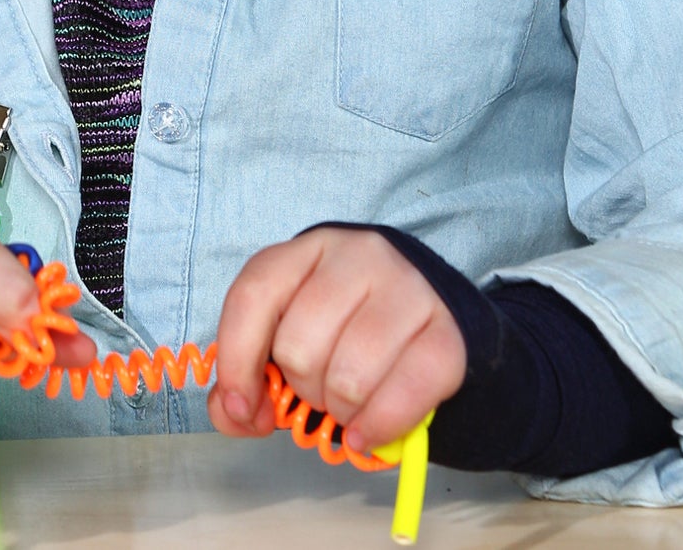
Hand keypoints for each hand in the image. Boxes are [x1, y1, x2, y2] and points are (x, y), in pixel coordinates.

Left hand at [207, 227, 466, 455]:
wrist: (427, 312)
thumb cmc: (346, 325)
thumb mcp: (290, 332)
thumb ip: (245, 376)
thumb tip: (235, 413)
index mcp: (308, 249)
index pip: (255, 295)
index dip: (236, 360)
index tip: (242, 408)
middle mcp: (360, 255)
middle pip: (299, 345)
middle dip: (301, 388)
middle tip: (318, 390)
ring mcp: (408, 288)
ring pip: (349, 375)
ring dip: (340, 412)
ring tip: (347, 406)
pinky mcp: (447, 333)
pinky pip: (403, 396)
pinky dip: (378, 427)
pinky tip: (368, 433)